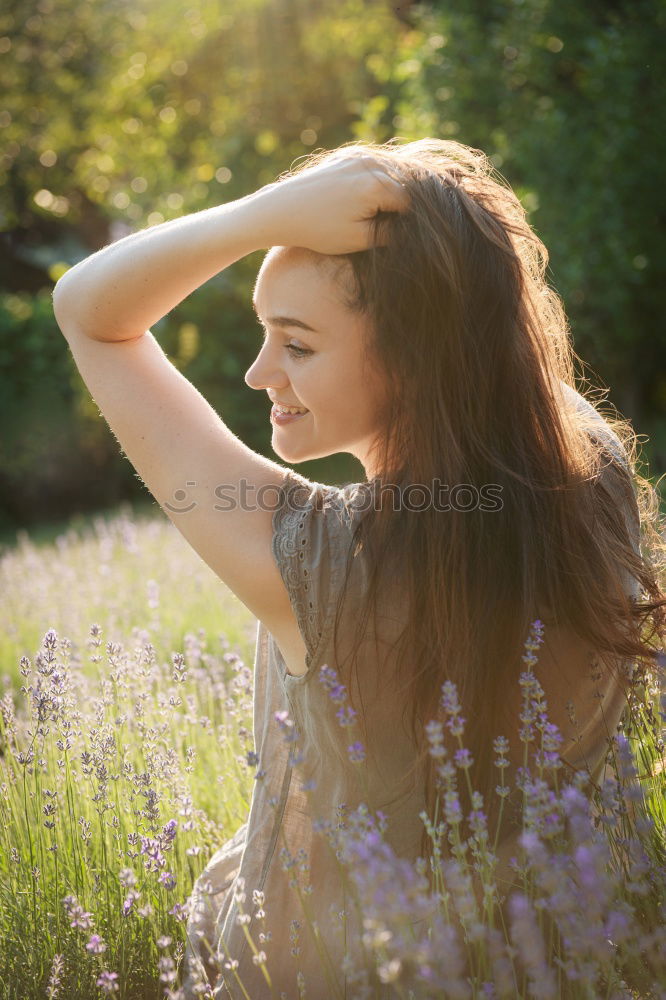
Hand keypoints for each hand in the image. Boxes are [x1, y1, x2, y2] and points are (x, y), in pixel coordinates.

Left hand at [248, 153, 410, 254]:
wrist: (280, 210)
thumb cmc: (319, 229)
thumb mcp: (359, 239)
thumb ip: (391, 233)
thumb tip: (412, 229)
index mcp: (377, 186)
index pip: (410, 203)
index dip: (406, 222)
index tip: (393, 235)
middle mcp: (371, 164)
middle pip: (402, 185)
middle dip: (398, 205)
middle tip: (381, 225)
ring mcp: (357, 156)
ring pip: (388, 174)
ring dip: (387, 192)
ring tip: (370, 214)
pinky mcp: (345, 156)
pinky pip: (372, 168)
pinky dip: (373, 182)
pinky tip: (360, 199)